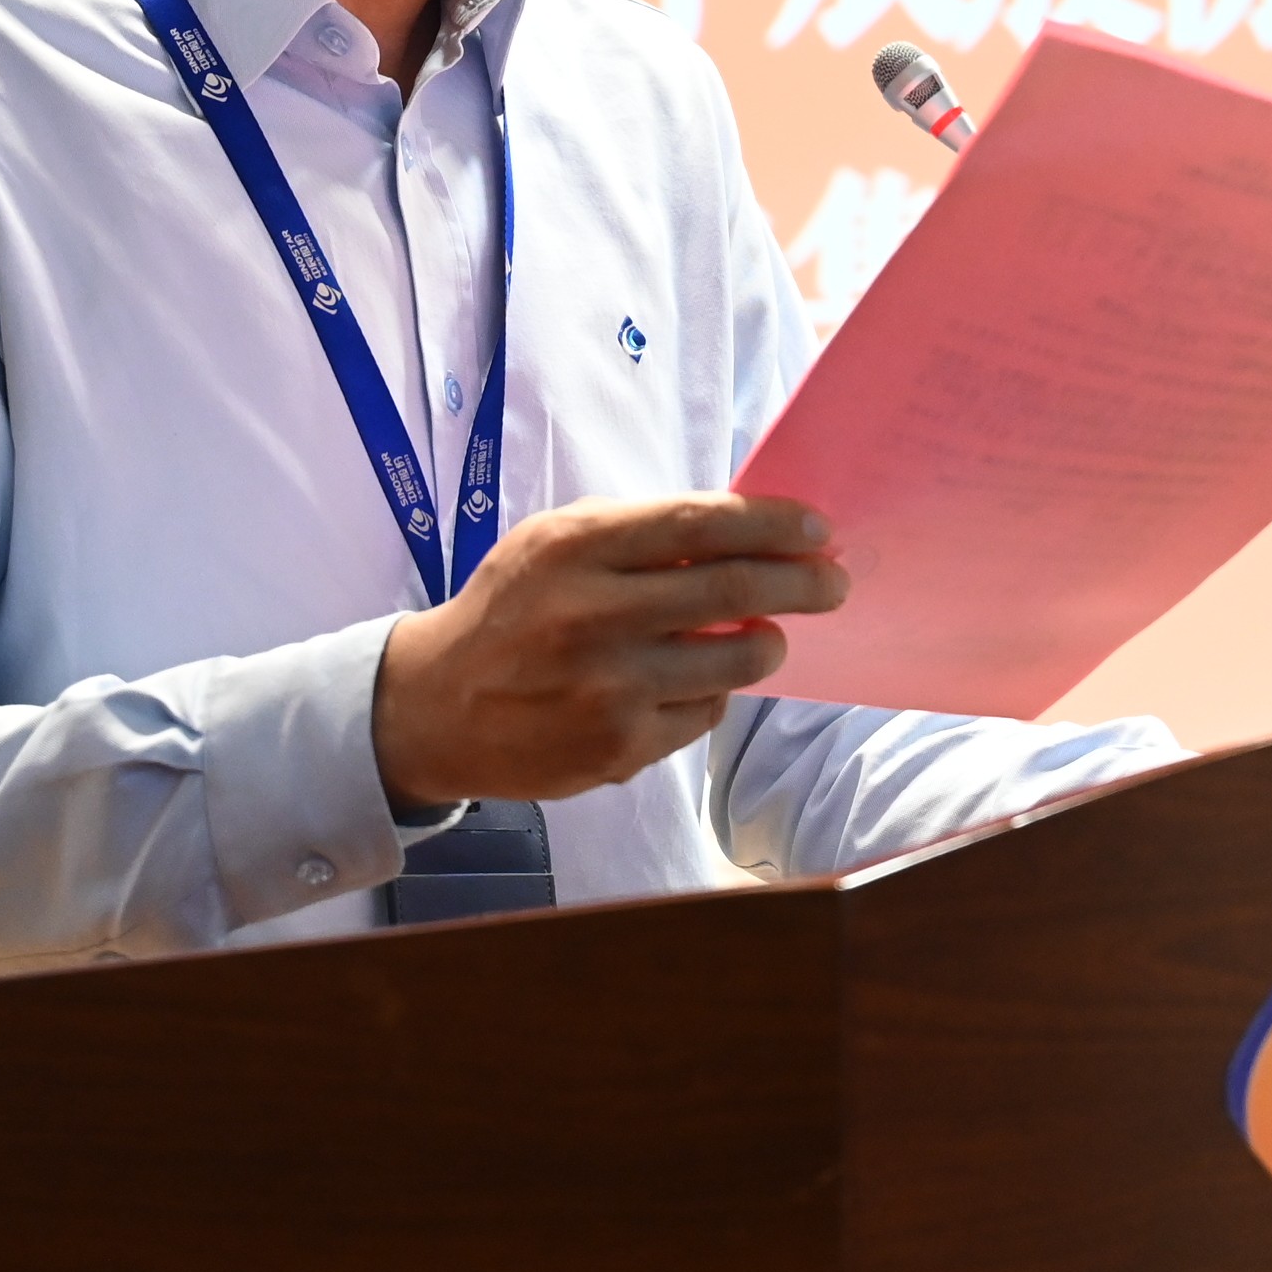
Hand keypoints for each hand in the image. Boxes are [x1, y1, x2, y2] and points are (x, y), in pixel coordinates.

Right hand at [370, 493, 845, 806]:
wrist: (437, 706)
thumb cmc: (513, 609)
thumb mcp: (556, 545)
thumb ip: (641, 535)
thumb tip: (749, 535)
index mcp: (578, 547)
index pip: (703, 523)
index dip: (774, 524)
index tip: (818, 528)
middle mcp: (594, 614)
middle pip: (734, 588)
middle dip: (803, 582)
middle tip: (835, 582)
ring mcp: (609, 687)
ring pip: (734, 658)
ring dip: (767, 641)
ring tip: (768, 633)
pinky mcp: (619, 748)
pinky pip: (705, 712)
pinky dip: (714, 692)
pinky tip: (691, 680)